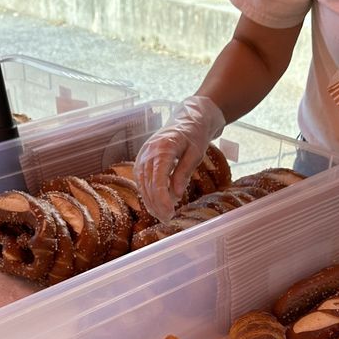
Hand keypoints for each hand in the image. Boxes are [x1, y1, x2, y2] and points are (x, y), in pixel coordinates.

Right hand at [134, 95, 224, 220]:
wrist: (188, 119)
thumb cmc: (194, 135)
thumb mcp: (196, 153)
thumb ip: (184, 172)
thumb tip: (177, 193)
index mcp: (162, 148)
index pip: (158, 179)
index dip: (162, 199)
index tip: (170, 213)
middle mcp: (148, 152)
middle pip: (148, 184)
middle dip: (157, 204)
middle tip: (168, 219)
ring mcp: (142, 156)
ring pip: (142, 185)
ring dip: (151, 202)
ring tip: (163, 216)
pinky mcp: (142, 160)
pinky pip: (142, 181)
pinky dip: (148, 194)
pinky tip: (157, 205)